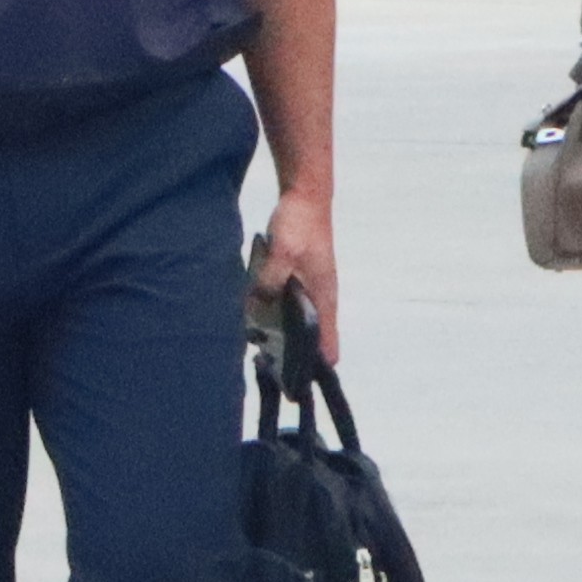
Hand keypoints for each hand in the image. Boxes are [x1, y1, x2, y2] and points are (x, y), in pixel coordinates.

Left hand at [247, 189, 339, 359]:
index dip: (316, 369)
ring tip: (258, 354)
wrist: (305, 195)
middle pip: (312, 341)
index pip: (328, 346)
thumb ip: (269, 282)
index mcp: (324, 298)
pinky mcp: (297, 279)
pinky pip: (287, 307)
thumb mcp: (282, 253)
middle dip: (294, 358)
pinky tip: (253, 322)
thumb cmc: (299, 225)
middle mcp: (320, 299)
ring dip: (282, 339)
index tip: (295, 386)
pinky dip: (274, 318)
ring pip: (298, 325)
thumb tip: (255, 309)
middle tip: (267, 372)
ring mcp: (310, 289)